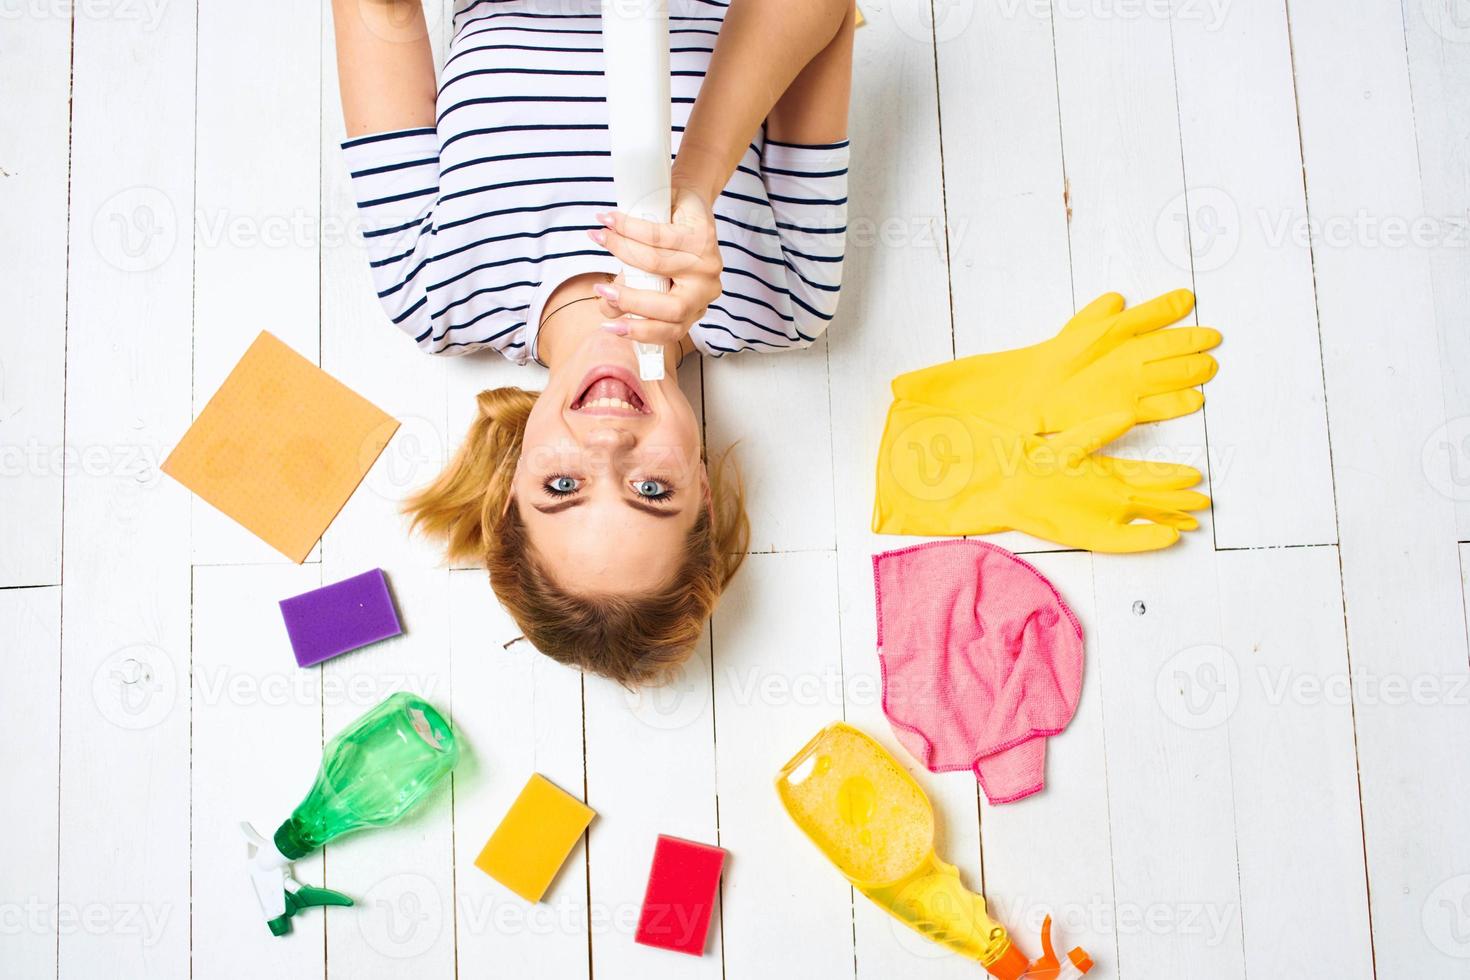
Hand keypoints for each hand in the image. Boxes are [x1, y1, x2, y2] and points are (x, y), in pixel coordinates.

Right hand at [587, 186, 722, 345]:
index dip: (638, 331)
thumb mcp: (647, 275)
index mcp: (693, 308)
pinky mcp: (703, 236)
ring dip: (621, 251)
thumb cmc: (665, 246)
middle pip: (672, 308)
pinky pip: (659, 236)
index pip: (670, 331)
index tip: (608, 326)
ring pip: (659, 265)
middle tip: (601, 291)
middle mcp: (706, 290)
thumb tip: (607, 310)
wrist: (690, 203)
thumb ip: (630, 292)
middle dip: (631, 301)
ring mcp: (708, 264)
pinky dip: (629, 228)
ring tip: (599, 238)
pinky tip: (611, 221)